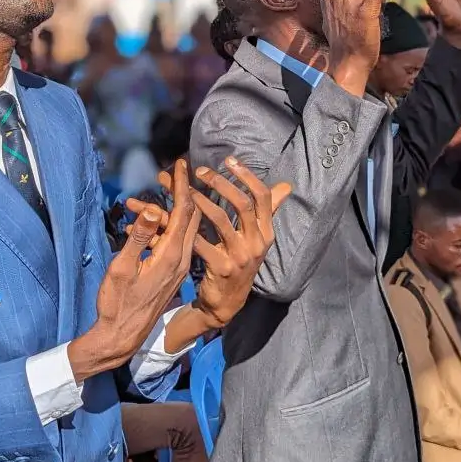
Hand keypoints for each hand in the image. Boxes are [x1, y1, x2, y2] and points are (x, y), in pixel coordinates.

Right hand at [73, 160, 201, 375]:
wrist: (122, 336)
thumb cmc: (117, 303)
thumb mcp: (122, 268)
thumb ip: (139, 238)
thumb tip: (151, 209)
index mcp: (170, 255)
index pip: (184, 212)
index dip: (183, 185)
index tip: (181, 163)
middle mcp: (180, 259)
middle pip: (190, 217)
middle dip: (183, 191)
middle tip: (172, 171)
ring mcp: (177, 267)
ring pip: (183, 229)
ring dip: (172, 208)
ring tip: (158, 190)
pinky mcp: (171, 273)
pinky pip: (174, 241)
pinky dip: (164, 226)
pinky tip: (146, 221)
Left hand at [182, 157, 291, 327]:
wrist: (227, 301)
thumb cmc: (240, 262)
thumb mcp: (257, 238)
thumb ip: (268, 211)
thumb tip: (285, 186)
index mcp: (266, 232)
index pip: (262, 197)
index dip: (246, 176)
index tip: (229, 160)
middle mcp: (257, 243)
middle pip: (242, 204)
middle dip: (221, 183)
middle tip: (201, 171)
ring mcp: (241, 256)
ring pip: (221, 219)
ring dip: (201, 201)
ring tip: (185, 189)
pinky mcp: (222, 268)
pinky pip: (203, 242)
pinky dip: (188, 228)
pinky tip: (175, 217)